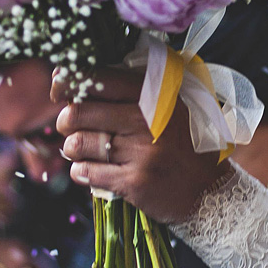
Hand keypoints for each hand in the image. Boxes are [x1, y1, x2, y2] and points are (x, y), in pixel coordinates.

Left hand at [54, 68, 228, 224]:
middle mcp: (147, 118)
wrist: (209, 190)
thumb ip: (131, 88)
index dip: (67, 81)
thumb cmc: (181, 143)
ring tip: (82, 149)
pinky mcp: (134, 181)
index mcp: (154, 93)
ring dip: (72, 148)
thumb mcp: (168, 105)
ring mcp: (140, 151)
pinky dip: (81, 171)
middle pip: (78, 112)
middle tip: (68, 125)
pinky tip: (90, 169)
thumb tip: (74, 79)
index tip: (58, 89)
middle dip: (65, 120)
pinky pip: (86, 172)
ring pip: (77, 143)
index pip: (97, 78)